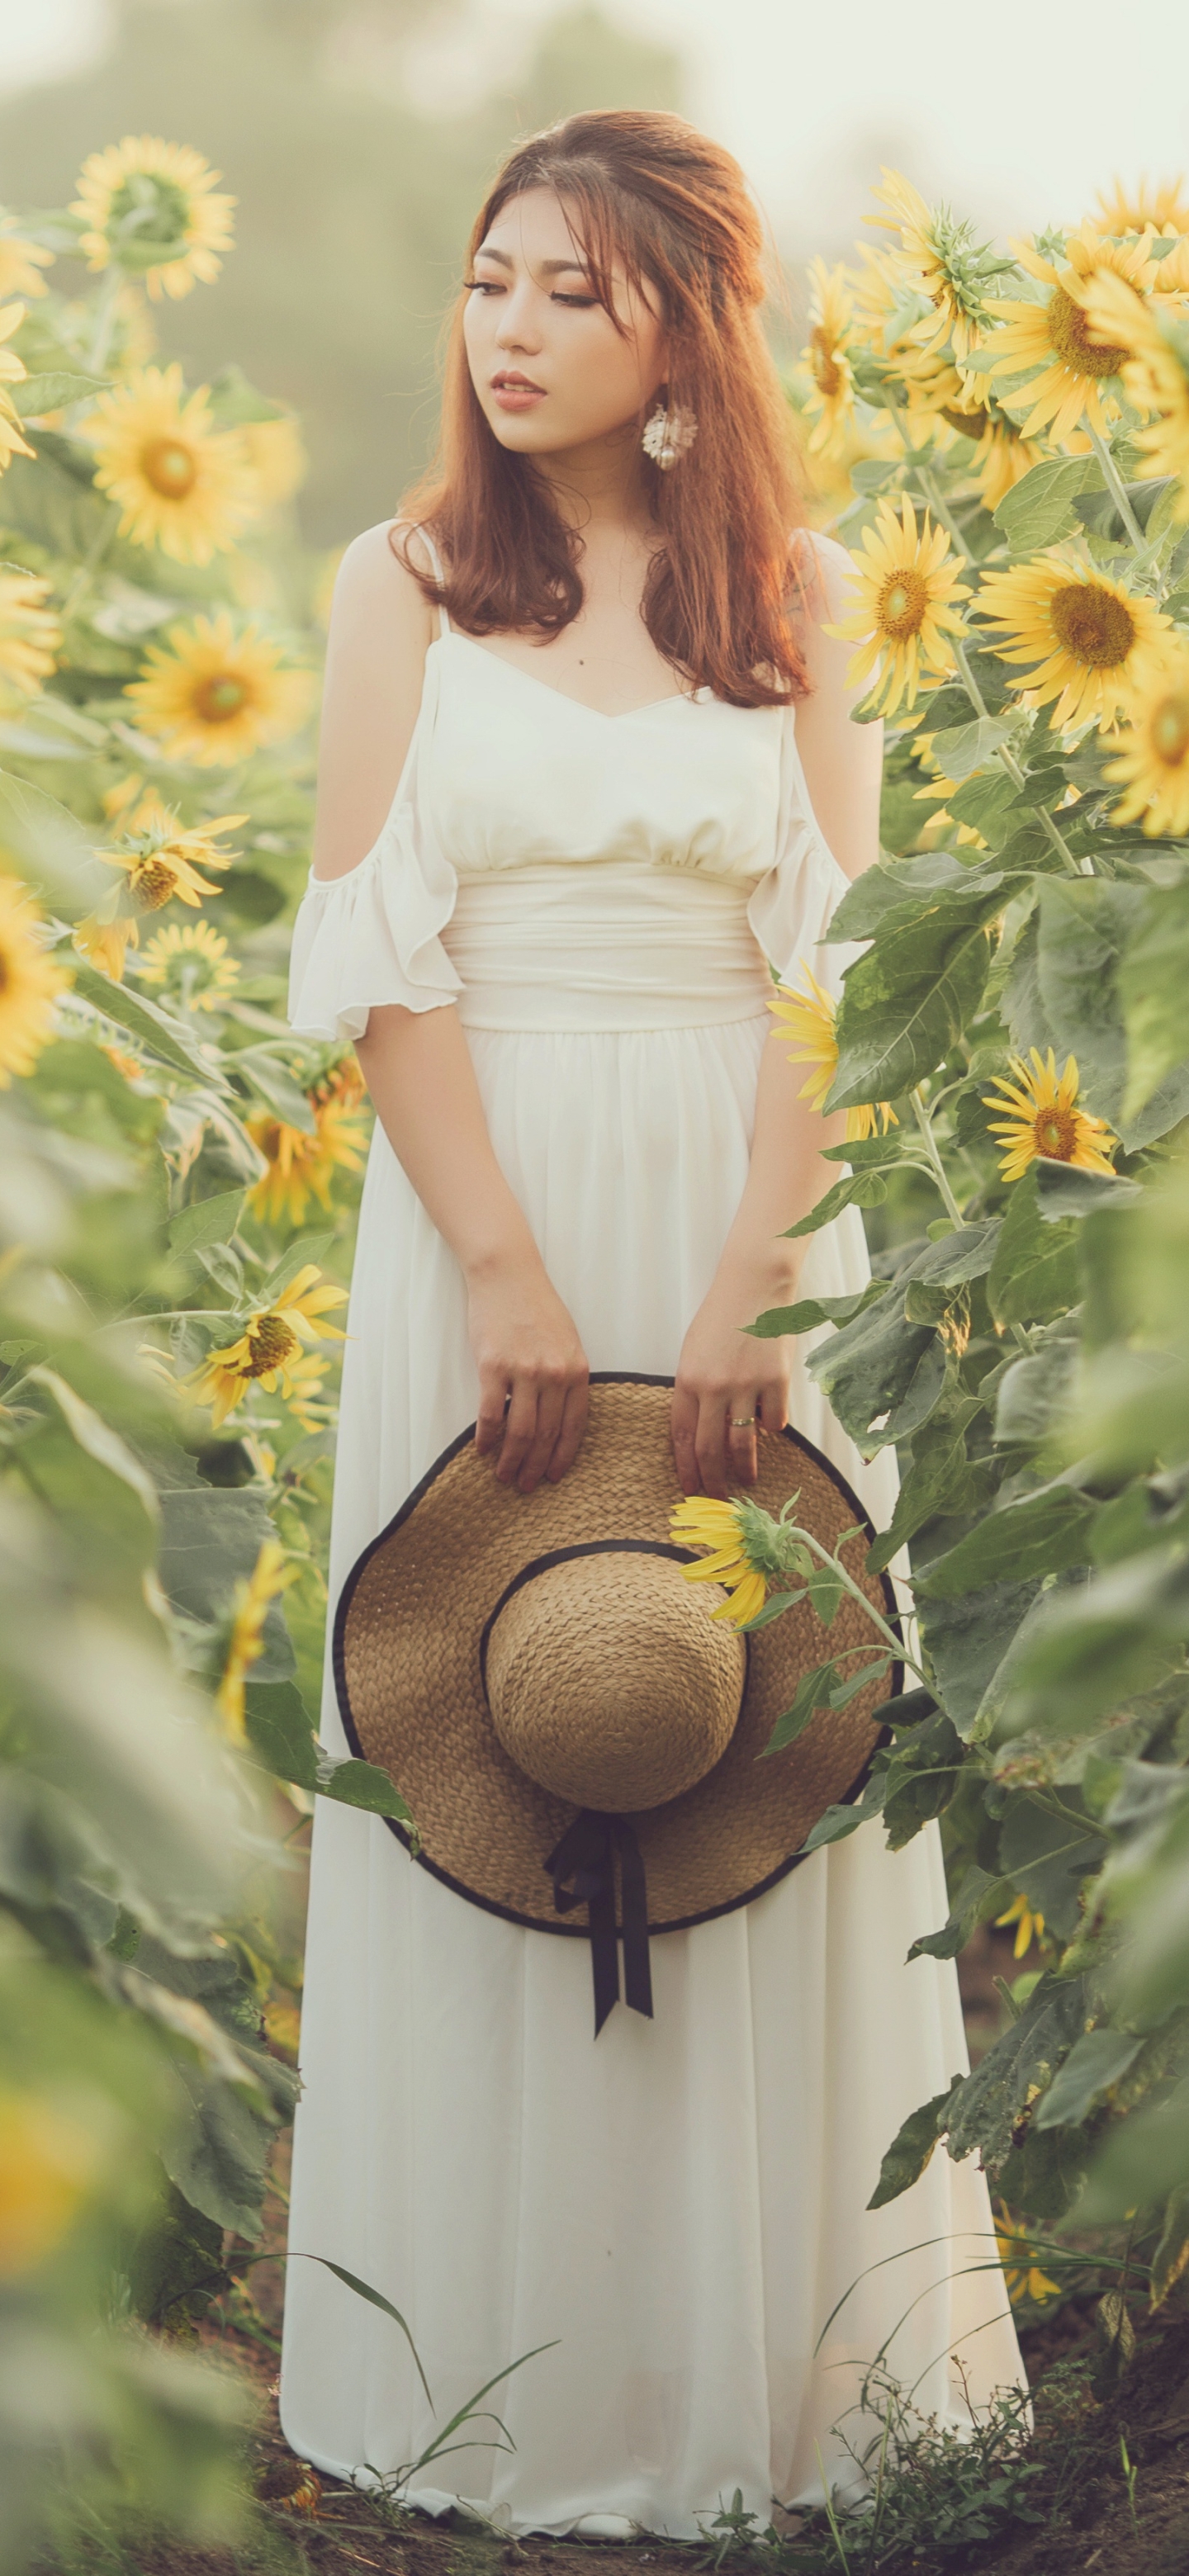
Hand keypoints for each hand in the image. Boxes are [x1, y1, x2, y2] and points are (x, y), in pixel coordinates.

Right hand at [468, 1252, 589, 1492]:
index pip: (573, 1426)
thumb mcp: (568, 1341)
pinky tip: (482, 1449)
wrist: (508, 1276)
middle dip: (536, 1466)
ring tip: (504, 1475)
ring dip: (511, 1459)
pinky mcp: (493, 1366)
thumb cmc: (536, 1307)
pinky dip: (487, 1437)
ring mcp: (524, 1371)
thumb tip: (560, 1415)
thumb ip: (567, 1376)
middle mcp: (554, 1374)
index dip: (562, 1456)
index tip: (554, 1475)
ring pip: (519, 1431)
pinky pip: (490, 1413)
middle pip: (545, 1434)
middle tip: (526, 1485)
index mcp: (577, 1370)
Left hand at [671, 1263, 793, 1499]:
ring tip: (748, 1480)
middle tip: (717, 1497)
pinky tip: (771, 1430)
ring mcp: (745, 1385)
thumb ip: (694, 1391)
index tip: (689, 1489)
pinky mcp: (776, 1380)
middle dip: (712, 1480)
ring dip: (745, 1468)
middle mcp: (713, 1387)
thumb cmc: (721, 1319)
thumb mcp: (693, 1354)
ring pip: (743, 1443)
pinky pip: (775, 1420)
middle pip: (709, 1448)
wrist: (753, 1287)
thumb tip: (703, 1433)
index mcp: (687, 1381)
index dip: (686, 1468)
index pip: (681, 1437)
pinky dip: (773, 1429)